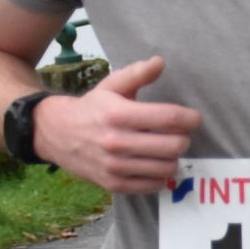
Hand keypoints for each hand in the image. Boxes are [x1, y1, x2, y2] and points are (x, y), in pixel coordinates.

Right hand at [33, 57, 201, 193]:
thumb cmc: (92, 108)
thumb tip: (160, 62)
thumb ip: (137, 74)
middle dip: (183, 139)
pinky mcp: (114, 184)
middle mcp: (117, 142)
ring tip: (166, 149)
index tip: (193, 118)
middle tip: (178, 134)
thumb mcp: (111, 85)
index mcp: (119, 114)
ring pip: (166, 168)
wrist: (56, 134)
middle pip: (173, 146)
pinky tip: (155, 164)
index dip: (190, 119)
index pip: (169, 118)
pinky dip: (161, 175)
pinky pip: (153, 185)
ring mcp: (115, 167)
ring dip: (173, 158)